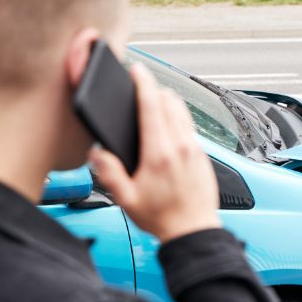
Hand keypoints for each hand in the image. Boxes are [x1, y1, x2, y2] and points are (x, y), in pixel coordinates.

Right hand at [89, 63, 220, 242]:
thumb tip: (97, 153)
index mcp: (160, 154)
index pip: (152, 107)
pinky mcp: (203, 155)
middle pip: (170, 101)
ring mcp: (195, 149)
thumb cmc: (161, 217)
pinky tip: (168, 129)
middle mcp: (181, 146)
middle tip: (141, 89)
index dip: (143, 84)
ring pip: (183, 111)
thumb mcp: (126, 200)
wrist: (194, 230)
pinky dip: (178, 119)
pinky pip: (190, 126)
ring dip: (168, 102)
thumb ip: (109, 174)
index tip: (137, 71)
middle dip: (154, 91)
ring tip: (153, 104)